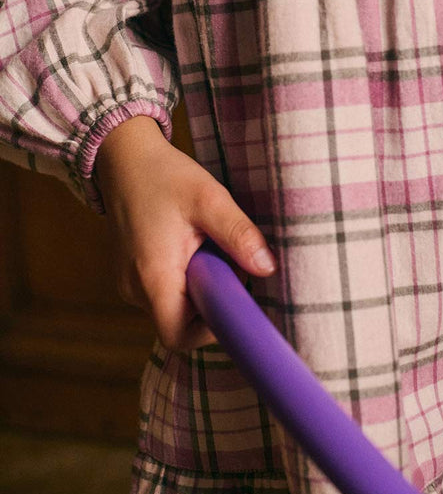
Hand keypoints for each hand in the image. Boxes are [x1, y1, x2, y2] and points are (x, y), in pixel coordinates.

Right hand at [95, 116, 277, 352]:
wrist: (123, 157)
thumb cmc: (164, 176)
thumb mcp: (210, 198)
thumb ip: (239, 234)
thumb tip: (267, 268)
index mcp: (152, 276)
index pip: (179, 336)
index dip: (211, 331)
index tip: (235, 300)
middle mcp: (134, 288)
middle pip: (179, 322)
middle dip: (211, 300)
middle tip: (227, 262)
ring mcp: (129, 283)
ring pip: (173, 305)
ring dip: (198, 285)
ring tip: (208, 246)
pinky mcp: (130, 274)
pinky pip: (163, 290)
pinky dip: (184, 276)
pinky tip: (192, 244)